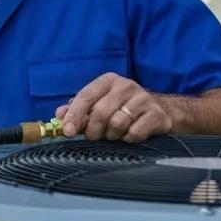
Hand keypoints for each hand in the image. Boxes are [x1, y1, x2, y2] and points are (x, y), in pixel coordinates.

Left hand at [56, 73, 172, 142]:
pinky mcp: (156, 114)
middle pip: (100, 113)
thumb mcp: (99, 103)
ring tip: (113, 134)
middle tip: (94, 136)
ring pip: (117, 124)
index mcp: (108, 81)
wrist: (160, 110)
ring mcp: (143, 99)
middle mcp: (126, 86)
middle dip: (93, 130)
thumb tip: (59, 115)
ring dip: (111, 135)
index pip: (86, 96)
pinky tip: (128, 135)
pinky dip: (128, 139)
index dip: (74, 115)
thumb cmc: (121, 107)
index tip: (68, 131)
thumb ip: (78, 108)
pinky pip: (134, 133)